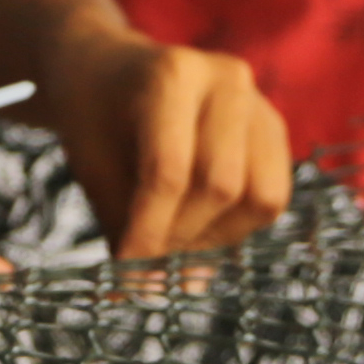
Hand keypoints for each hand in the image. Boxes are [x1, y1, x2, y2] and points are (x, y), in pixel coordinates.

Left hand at [39, 26, 288, 258]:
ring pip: (260, 196)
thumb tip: (153, 294)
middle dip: (181, 234)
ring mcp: (258, 102)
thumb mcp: (90, 163)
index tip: (125, 263)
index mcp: (172, 74)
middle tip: (146, 254)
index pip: (170, 171)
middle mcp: (226, 80)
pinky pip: (271, 197)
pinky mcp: (273, 129)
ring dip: (215, 235)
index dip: (149, 229)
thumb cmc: (94, 115)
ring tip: (172, 235)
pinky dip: (236, 225)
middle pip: (221, 185)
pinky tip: (196, 221)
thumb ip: (121, 225)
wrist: (109, 68)